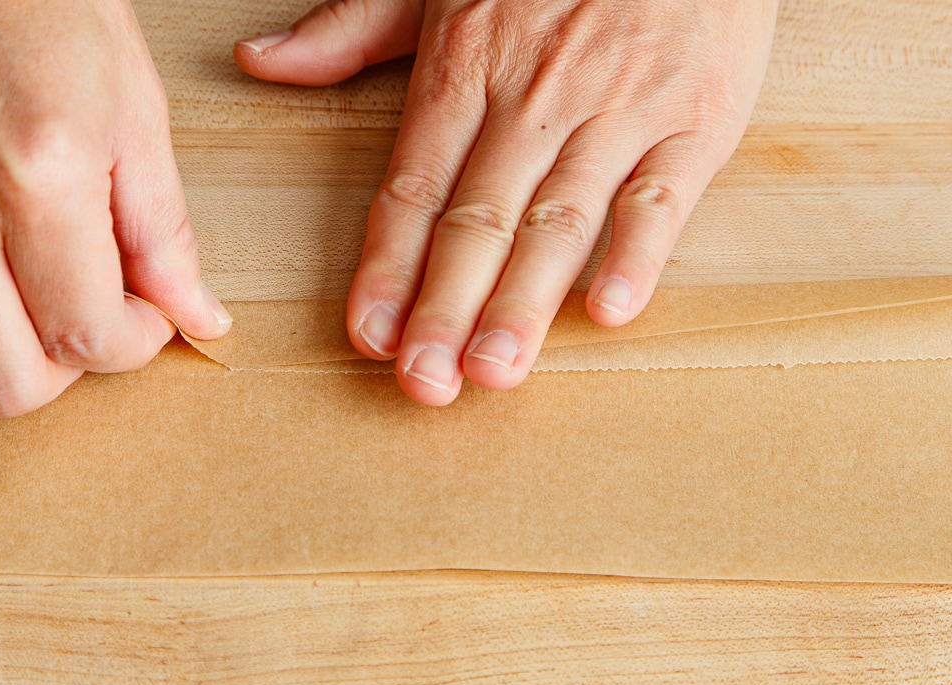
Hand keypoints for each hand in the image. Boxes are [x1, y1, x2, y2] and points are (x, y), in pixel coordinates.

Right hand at [0, 0, 230, 452]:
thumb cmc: (46, 13)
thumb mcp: (136, 117)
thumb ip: (167, 235)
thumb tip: (199, 320)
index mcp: (36, 181)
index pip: (92, 340)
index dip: (132, 345)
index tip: (135, 315)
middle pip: (2, 383)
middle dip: (57, 371)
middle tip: (67, 321)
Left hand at [236, 0, 777, 404]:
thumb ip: (350, 29)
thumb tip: (258, 61)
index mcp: (465, 73)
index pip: (413, 190)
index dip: (387, 268)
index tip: (368, 335)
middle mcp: (532, 102)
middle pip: (477, 222)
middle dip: (444, 310)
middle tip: (423, 382)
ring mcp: (614, 113)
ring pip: (558, 223)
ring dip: (522, 303)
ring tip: (493, 371)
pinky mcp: (692, 120)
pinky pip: (661, 196)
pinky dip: (638, 253)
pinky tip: (610, 312)